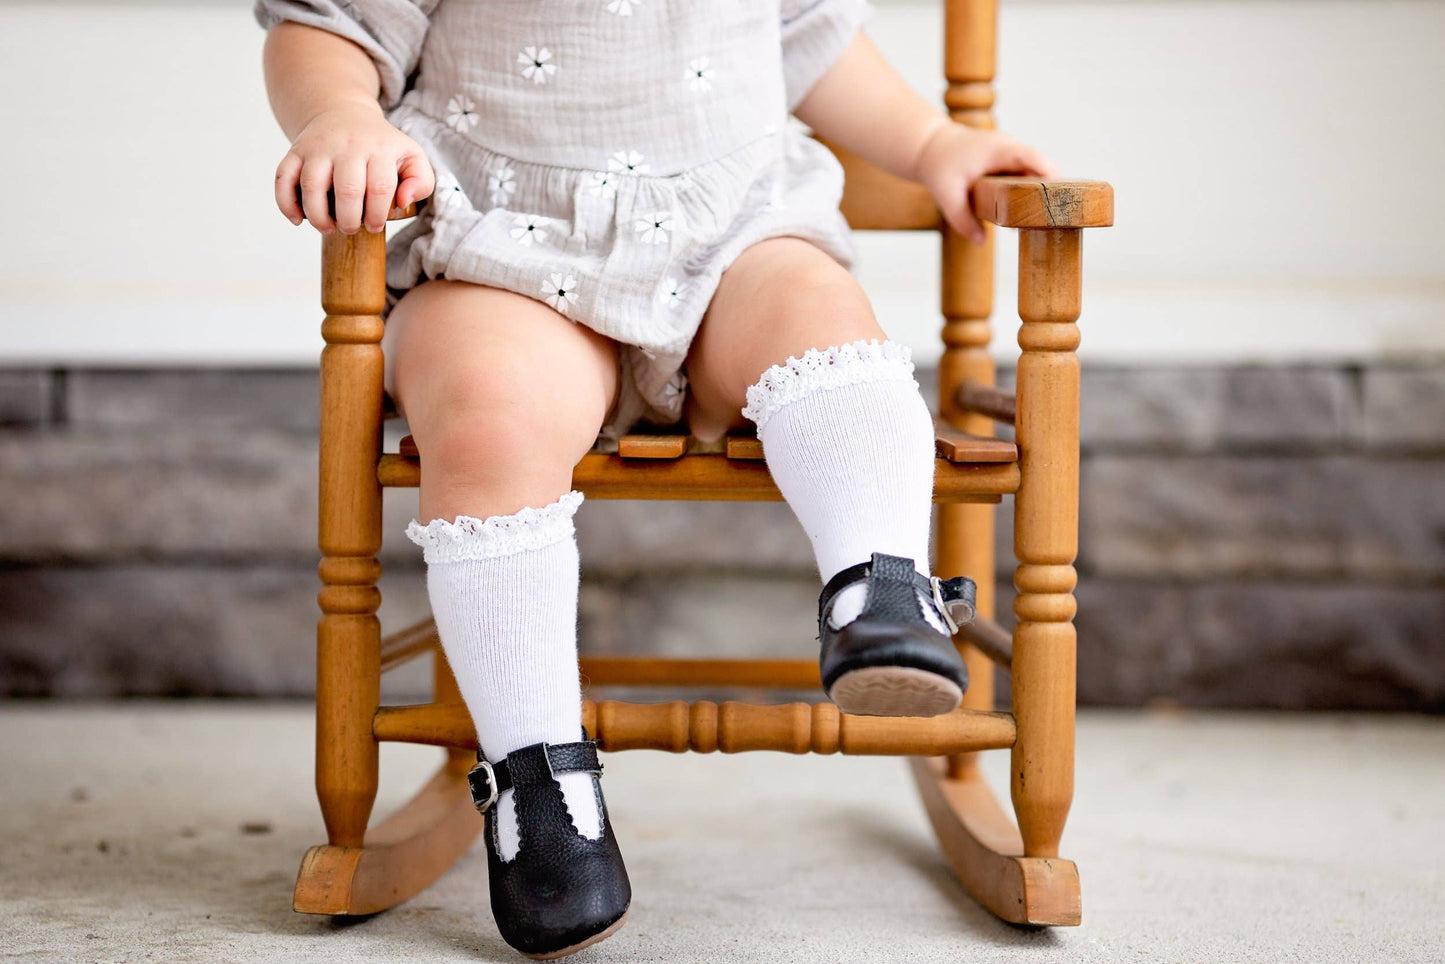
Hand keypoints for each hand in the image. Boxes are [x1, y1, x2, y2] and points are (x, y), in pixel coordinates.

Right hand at [273, 99, 435, 234]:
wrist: (344, 113)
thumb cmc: (382, 146)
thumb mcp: (412, 156)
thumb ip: (422, 181)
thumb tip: (404, 200)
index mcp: (380, 148)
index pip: (380, 187)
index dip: (376, 215)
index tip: (373, 226)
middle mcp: (348, 145)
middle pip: (347, 190)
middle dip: (349, 220)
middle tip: (351, 229)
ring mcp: (319, 146)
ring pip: (312, 185)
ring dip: (318, 216)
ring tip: (328, 228)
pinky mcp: (295, 150)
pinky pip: (284, 177)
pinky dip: (286, 203)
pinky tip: (298, 220)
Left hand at [913, 122, 1058, 244]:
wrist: (932, 146)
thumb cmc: (939, 166)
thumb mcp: (946, 194)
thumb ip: (961, 219)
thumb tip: (981, 241)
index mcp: (999, 150)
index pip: (1032, 158)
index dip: (1048, 174)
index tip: (1059, 196)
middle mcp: (1011, 148)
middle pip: (1041, 168)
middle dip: (1049, 192)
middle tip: (1052, 221)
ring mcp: (1012, 154)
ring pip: (1036, 173)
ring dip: (1040, 195)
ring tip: (1043, 223)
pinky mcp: (1009, 162)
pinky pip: (1027, 177)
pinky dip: (1030, 193)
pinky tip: (1028, 217)